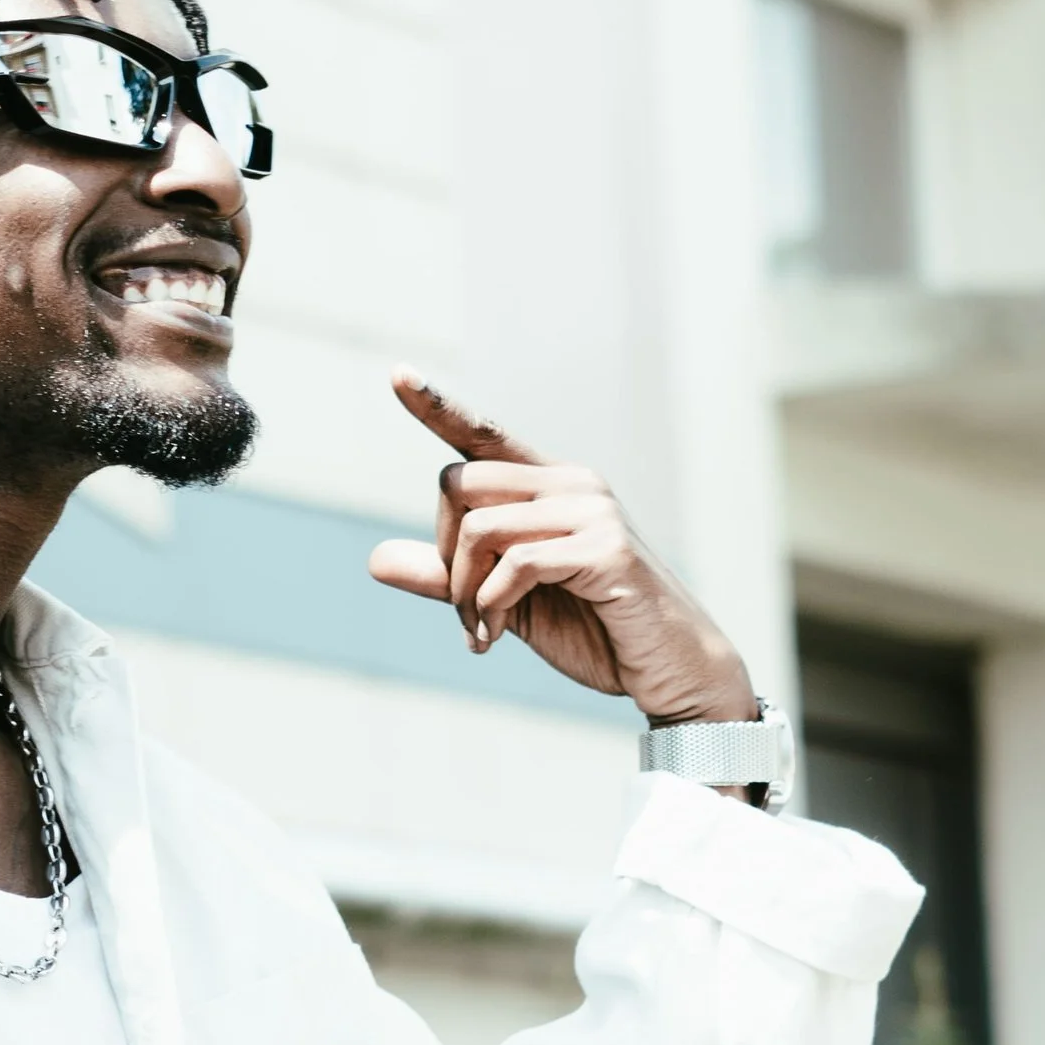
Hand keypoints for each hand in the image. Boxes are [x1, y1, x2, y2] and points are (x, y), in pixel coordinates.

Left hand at [367, 376, 757, 725]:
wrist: (669, 669)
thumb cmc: (593, 631)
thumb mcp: (503, 603)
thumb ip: (446, 580)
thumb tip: (375, 561)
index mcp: (550, 486)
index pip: (484, 435)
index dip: (437, 406)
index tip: (397, 374)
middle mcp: (572, 483)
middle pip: (459, 483)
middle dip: (442, 555)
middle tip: (463, 611)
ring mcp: (593, 511)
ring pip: (479, 526)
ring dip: (462, 592)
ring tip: (480, 632)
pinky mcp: (606, 549)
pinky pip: (515, 562)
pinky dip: (490, 605)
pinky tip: (494, 639)